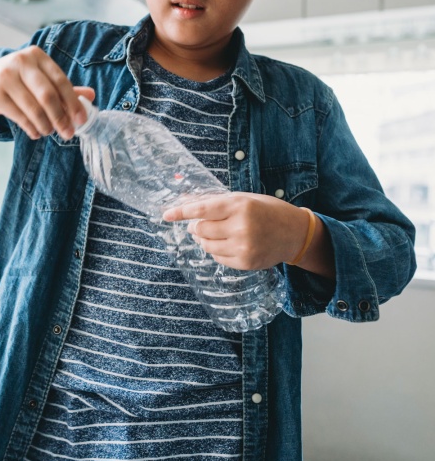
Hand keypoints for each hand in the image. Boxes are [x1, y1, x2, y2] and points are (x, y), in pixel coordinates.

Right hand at [0, 46, 94, 139]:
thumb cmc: (14, 81)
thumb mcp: (38, 79)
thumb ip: (63, 88)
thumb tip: (91, 96)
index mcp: (37, 56)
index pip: (61, 81)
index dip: (74, 103)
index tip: (81, 120)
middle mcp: (21, 62)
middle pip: (48, 95)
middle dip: (61, 118)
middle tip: (68, 133)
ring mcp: (5, 77)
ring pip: (34, 108)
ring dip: (45, 126)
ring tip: (49, 132)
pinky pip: (20, 116)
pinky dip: (31, 128)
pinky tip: (36, 133)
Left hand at [162, 192, 308, 270]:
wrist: (294, 232)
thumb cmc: (266, 210)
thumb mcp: (242, 198)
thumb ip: (214, 201)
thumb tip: (184, 201)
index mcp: (240, 206)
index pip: (202, 209)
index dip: (181, 212)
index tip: (166, 214)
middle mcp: (241, 227)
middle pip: (200, 229)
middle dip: (195, 226)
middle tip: (200, 223)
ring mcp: (244, 247)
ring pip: (206, 245)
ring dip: (204, 239)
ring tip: (216, 232)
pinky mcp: (246, 262)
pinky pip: (217, 258)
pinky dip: (216, 250)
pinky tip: (229, 243)